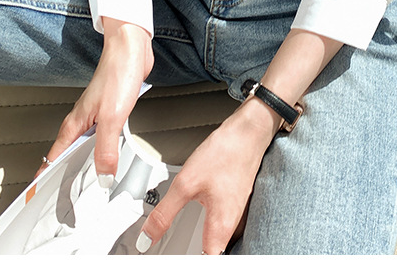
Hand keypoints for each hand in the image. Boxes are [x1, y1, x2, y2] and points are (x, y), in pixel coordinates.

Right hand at [36, 18, 152, 183]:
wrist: (130, 49)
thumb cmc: (117, 74)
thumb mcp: (112, 118)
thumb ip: (106, 149)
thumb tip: (103, 177)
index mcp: (74, 125)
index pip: (52, 159)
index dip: (43, 179)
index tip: (35, 199)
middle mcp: (81, 122)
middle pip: (66, 156)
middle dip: (62, 177)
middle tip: (61, 200)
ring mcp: (94, 115)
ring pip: (83, 147)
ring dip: (83, 164)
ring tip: (84, 183)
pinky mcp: (109, 110)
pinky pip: (100, 138)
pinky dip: (101, 150)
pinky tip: (109, 154)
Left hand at [136, 96, 280, 254]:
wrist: (248, 132)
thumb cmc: (225, 153)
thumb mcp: (186, 183)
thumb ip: (165, 213)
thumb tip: (147, 238)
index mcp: (220, 229)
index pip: (203, 265)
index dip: (184, 266)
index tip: (167, 262)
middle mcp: (231, 227)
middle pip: (211, 258)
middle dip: (191, 258)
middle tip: (169, 256)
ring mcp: (235, 215)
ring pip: (215, 244)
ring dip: (198, 247)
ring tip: (177, 246)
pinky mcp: (234, 204)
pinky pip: (219, 227)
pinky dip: (205, 230)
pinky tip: (195, 220)